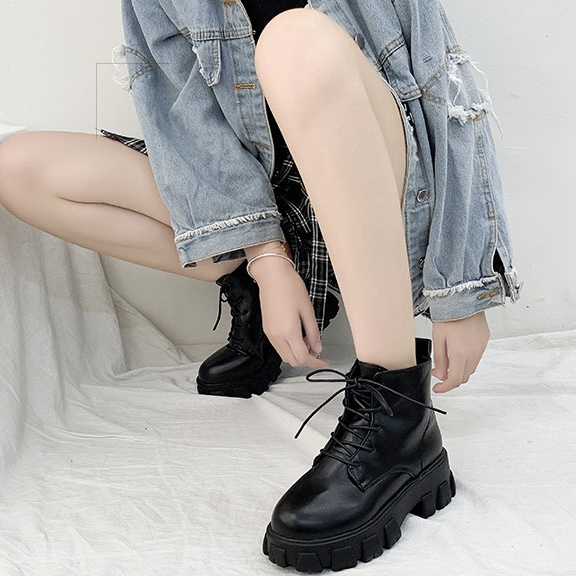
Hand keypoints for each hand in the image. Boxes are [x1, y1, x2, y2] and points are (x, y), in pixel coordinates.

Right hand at [247, 250, 326, 369]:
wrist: (272, 276)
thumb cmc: (289, 286)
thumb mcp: (308, 310)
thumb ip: (313, 332)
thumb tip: (317, 347)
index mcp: (288, 331)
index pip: (303, 358)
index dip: (316, 363)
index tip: (324, 362)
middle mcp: (276, 336)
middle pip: (293, 361)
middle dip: (307, 359)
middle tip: (317, 349)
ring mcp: (270, 334)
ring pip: (285, 356)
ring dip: (297, 354)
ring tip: (308, 340)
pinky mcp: (267, 330)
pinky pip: (279, 347)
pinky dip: (290, 347)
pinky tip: (297, 336)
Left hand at [431, 311, 489, 392]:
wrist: (464, 299)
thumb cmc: (449, 316)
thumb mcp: (438, 338)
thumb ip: (439, 359)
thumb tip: (441, 375)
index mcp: (460, 354)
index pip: (454, 380)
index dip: (445, 388)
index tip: (438, 388)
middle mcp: (473, 353)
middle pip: (464, 377)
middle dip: (451, 378)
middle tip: (440, 371)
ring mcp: (481, 348)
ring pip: (471, 368)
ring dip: (460, 369)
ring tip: (448, 358)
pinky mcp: (485, 341)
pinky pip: (476, 357)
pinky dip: (467, 359)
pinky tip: (458, 349)